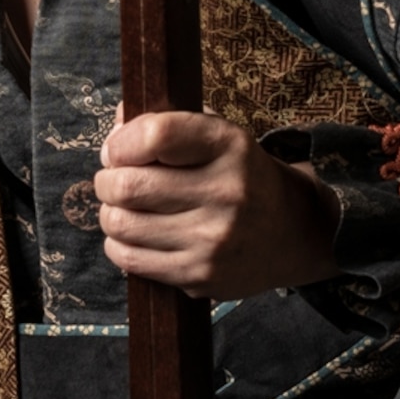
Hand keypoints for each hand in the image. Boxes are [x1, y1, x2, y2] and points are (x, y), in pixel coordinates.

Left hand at [95, 110, 339, 298]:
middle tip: (113, 180)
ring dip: (111, 213)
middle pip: (127, 184)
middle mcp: (226, 192)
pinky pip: (129, 259)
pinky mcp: (200, 275)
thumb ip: (166, 123)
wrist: (292, 233)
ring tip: (126, 208)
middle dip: (107, 180)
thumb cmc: (241, 177)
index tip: (117, 149)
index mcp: (230, 145)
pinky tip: (135, 235)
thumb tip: (114, 130)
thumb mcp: (218, 136)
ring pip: (121, 224)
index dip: (121, 142)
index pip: (156, 134)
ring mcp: (213, 239)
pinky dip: (119, 244)